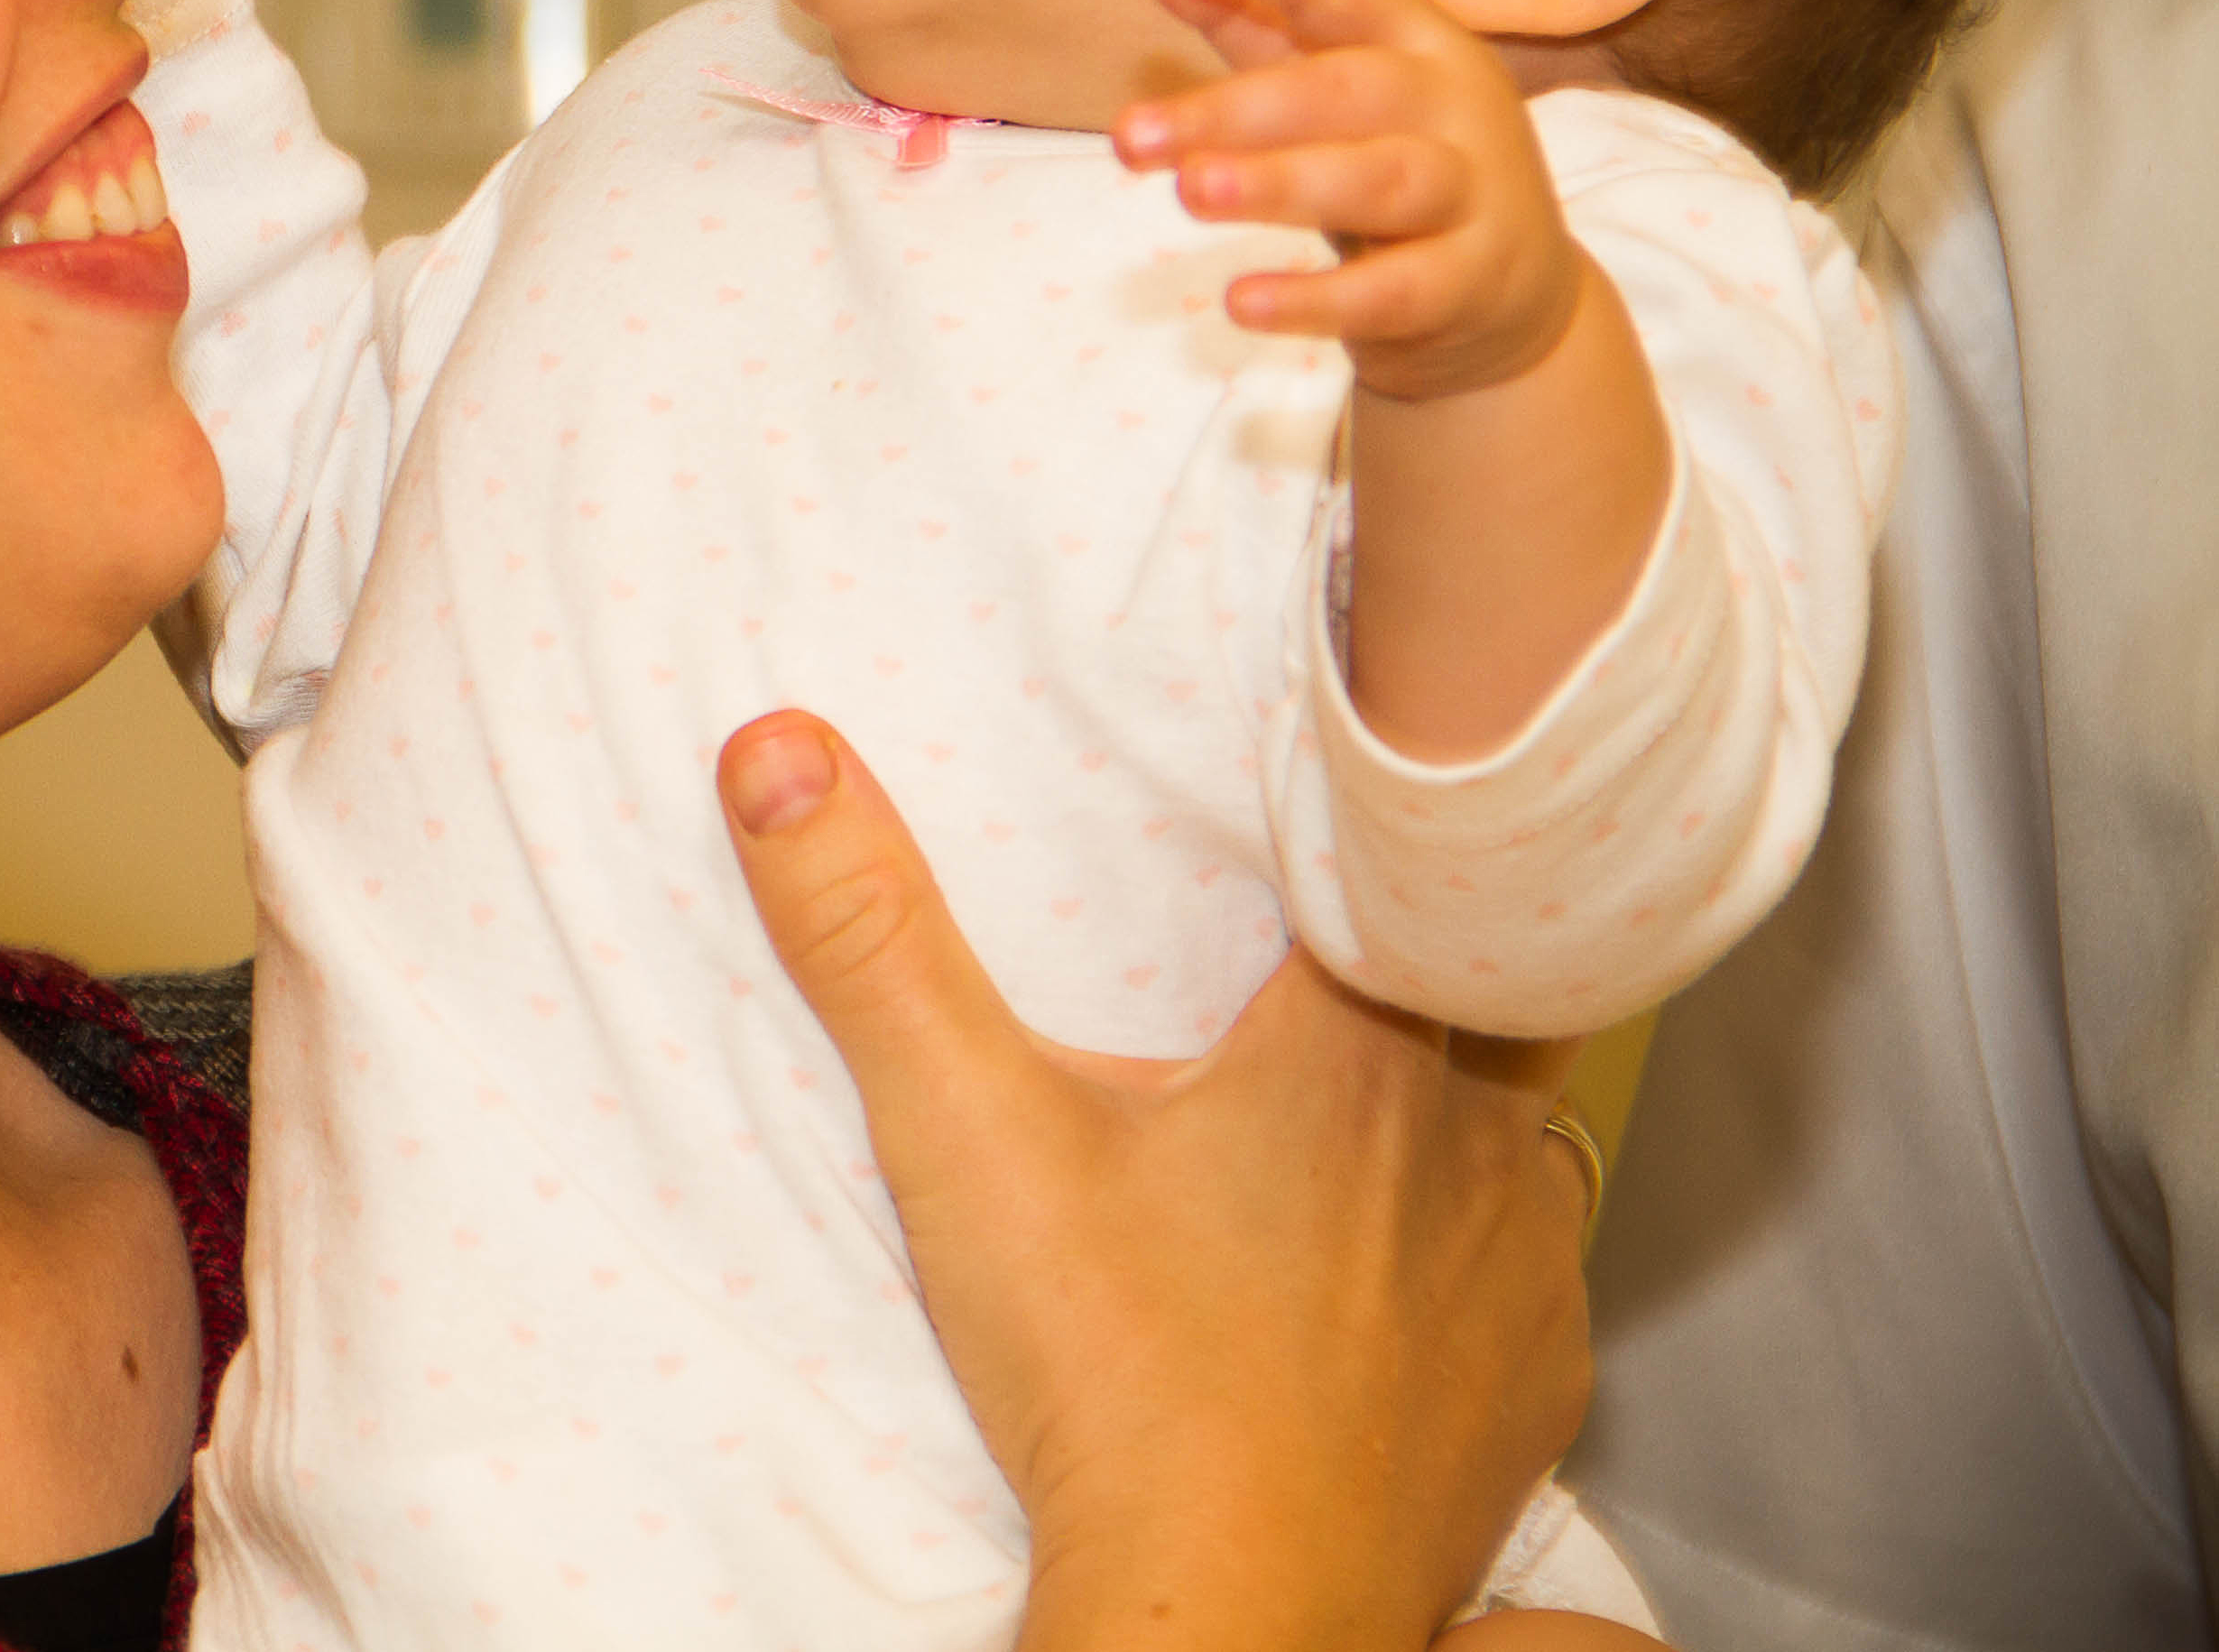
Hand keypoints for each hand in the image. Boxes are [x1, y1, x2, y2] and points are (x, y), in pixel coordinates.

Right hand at [719, 711, 1594, 1649]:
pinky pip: (1531, 1264)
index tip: (1347, 772)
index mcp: (1364, 1044)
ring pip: (1531, 1116)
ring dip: (1459, 1089)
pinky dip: (1470, 1241)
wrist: (1228, 1622)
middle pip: (1509, 972)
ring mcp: (1528, 1269)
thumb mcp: (965, 1136)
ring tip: (1356, 1085)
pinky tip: (1380, 1263)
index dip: (1400, 802)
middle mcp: (1481, 1139)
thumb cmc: (1115, 1381)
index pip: (1433, 857)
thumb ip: (871, 939)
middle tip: (1343, 917)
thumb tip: (776, 750)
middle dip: (1438, 935)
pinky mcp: (1538, 1381)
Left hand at [1114, 0, 1584, 404]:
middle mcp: (1452, 103)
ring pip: (1380, 181)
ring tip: (1190, 192)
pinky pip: (1396, 290)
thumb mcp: (1320, 77)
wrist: (1511, 291)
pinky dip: (1320, 299)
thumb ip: (1239, 9)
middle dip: (1235, 109)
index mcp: (1413, 38)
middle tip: (1129, 134)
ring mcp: (1472, 193)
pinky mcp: (1471, 283)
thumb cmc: (1392, 153)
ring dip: (1281, 183)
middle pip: (1345, 90)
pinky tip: (1241, 302)